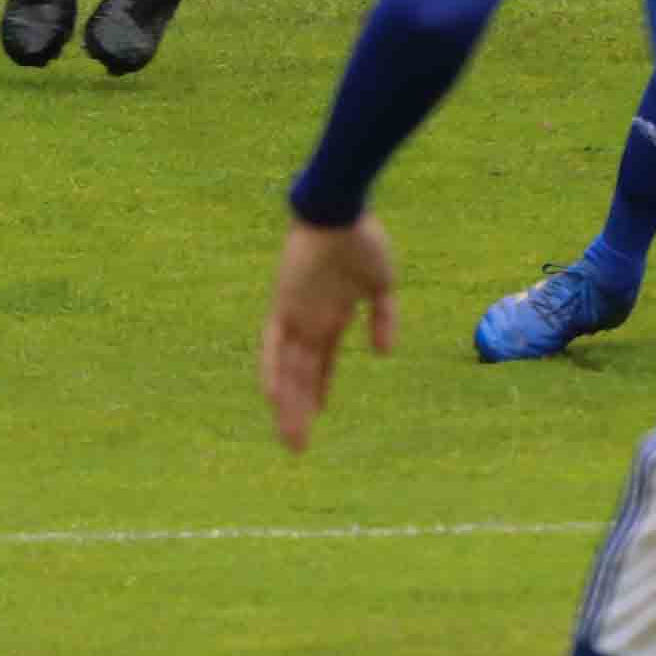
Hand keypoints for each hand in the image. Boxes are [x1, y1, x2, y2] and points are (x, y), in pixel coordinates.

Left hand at [259, 215, 398, 454]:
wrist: (340, 210)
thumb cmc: (362, 240)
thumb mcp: (382, 285)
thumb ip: (383, 318)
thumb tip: (383, 352)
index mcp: (329, 315)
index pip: (321, 362)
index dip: (318, 388)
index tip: (319, 413)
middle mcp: (307, 319)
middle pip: (300, 374)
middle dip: (299, 409)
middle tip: (296, 445)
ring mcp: (294, 313)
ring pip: (288, 369)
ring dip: (288, 403)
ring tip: (289, 438)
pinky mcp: (285, 304)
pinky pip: (274, 344)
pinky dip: (272, 369)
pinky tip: (272, 396)